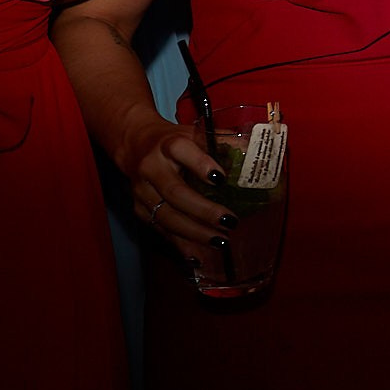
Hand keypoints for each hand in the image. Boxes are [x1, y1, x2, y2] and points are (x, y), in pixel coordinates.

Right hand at [115, 114, 233, 267]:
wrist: (134, 144)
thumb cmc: (174, 140)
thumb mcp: (195, 133)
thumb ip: (223, 141)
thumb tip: (255, 149)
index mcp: (168, 144)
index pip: (182, 151)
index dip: (201, 164)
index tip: (221, 178)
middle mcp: (151, 167)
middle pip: (175, 192)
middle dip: (203, 210)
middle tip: (230, 222)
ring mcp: (142, 191)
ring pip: (166, 215)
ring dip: (194, 232)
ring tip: (221, 241)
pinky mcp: (138, 209)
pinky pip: (160, 229)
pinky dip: (180, 244)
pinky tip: (198, 256)